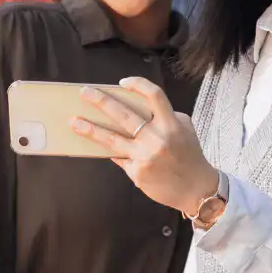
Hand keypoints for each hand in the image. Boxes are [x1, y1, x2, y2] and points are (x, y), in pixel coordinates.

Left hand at [72, 78, 221, 214]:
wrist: (197, 190)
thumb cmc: (190, 156)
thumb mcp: (184, 130)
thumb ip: (166, 117)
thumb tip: (137, 110)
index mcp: (171, 125)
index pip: (154, 96)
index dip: (137, 85)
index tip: (122, 82)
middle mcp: (157, 139)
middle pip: (124, 115)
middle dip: (101, 101)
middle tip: (85, 93)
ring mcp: (145, 157)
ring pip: (112, 139)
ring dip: (91, 130)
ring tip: (74, 122)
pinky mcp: (137, 173)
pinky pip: (119, 158)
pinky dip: (111, 151)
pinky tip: (97, 147)